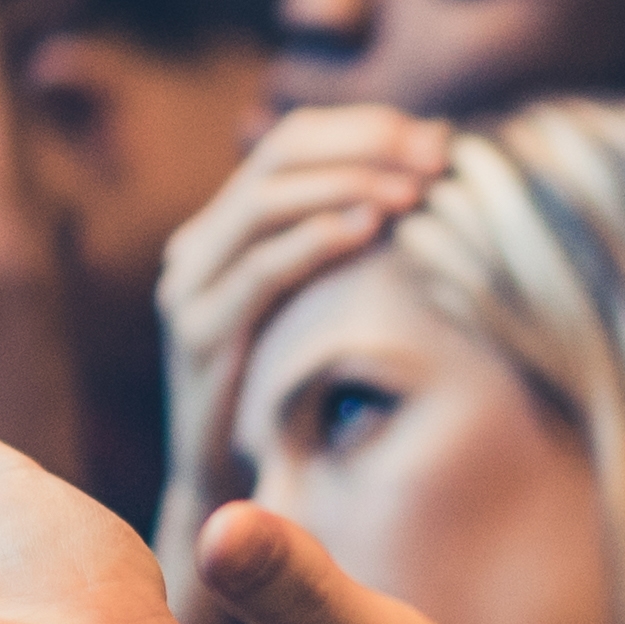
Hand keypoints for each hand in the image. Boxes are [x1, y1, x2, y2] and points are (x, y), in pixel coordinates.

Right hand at [148, 103, 451, 595]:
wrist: (229, 495)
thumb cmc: (290, 399)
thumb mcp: (318, 309)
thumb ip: (345, 246)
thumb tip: (425, 177)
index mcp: (220, 229)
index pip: (290, 141)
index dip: (364, 128)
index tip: (436, 138)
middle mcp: (194, 249)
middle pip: (278, 156)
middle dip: (365, 146)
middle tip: (436, 156)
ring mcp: (187, 290)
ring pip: (266, 202)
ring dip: (348, 184)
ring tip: (414, 190)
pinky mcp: (196, 336)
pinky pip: (260, 270)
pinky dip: (317, 239)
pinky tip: (371, 229)